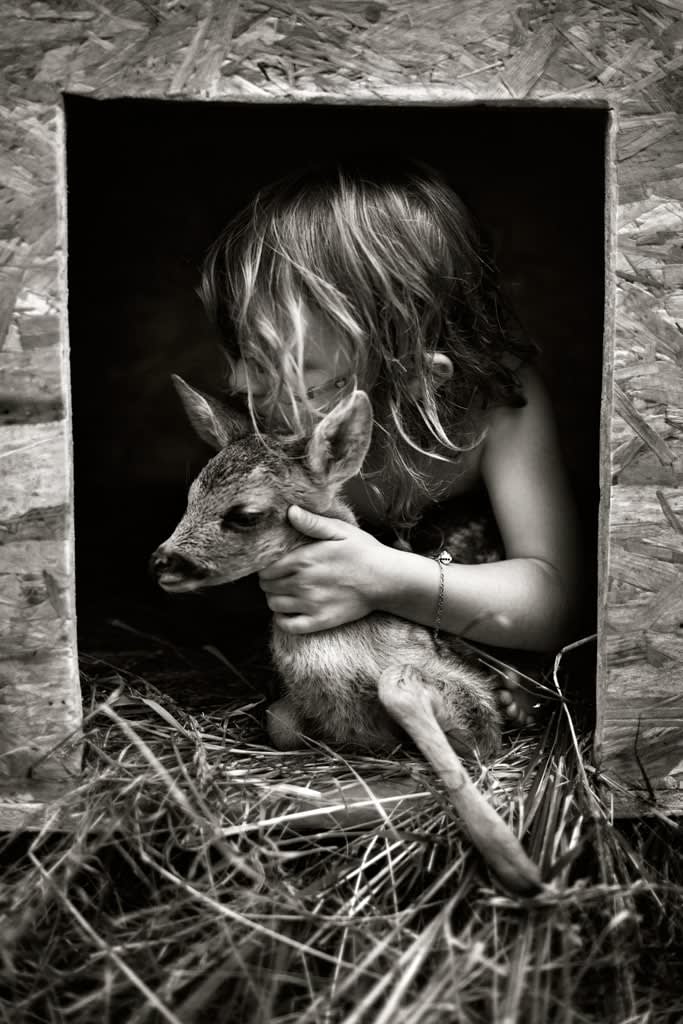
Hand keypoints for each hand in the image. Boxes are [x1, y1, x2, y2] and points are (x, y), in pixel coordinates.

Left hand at [258, 505, 385, 633]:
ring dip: (275, 599)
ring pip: (274, 605)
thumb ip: (312, 523)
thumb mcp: (340, 530)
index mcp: (304, 560)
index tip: (275, 565)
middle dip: (270, 582)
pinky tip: (289, 611)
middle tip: (280, 578)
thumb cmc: (364, 552)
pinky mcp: (320, 621)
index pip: (266, 568)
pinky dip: (282, 620)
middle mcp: (303, 583)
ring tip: (285, 593)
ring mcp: (311, 604)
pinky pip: (288, 626)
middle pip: (267, 587)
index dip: (266, 567)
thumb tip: (290, 511)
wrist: (387, 580)